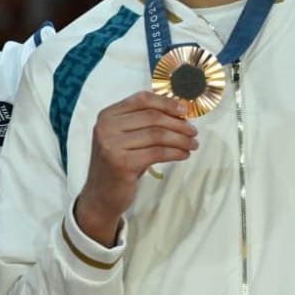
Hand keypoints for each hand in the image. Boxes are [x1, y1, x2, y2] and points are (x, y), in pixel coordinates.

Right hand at [75, 91, 196, 245]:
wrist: (100, 195)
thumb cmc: (118, 164)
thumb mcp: (124, 138)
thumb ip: (142, 122)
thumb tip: (178, 112)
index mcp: (107, 115)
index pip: (141, 99)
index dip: (166, 103)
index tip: (184, 110)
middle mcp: (106, 128)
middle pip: (152, 116)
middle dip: (178, 123)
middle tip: (193, 132)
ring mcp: (112, 146)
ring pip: (157, 134)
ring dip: (180, 139)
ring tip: (192, 145)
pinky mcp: (122, 164)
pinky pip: (158, 153)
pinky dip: (175, 153)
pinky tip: (183, 155)